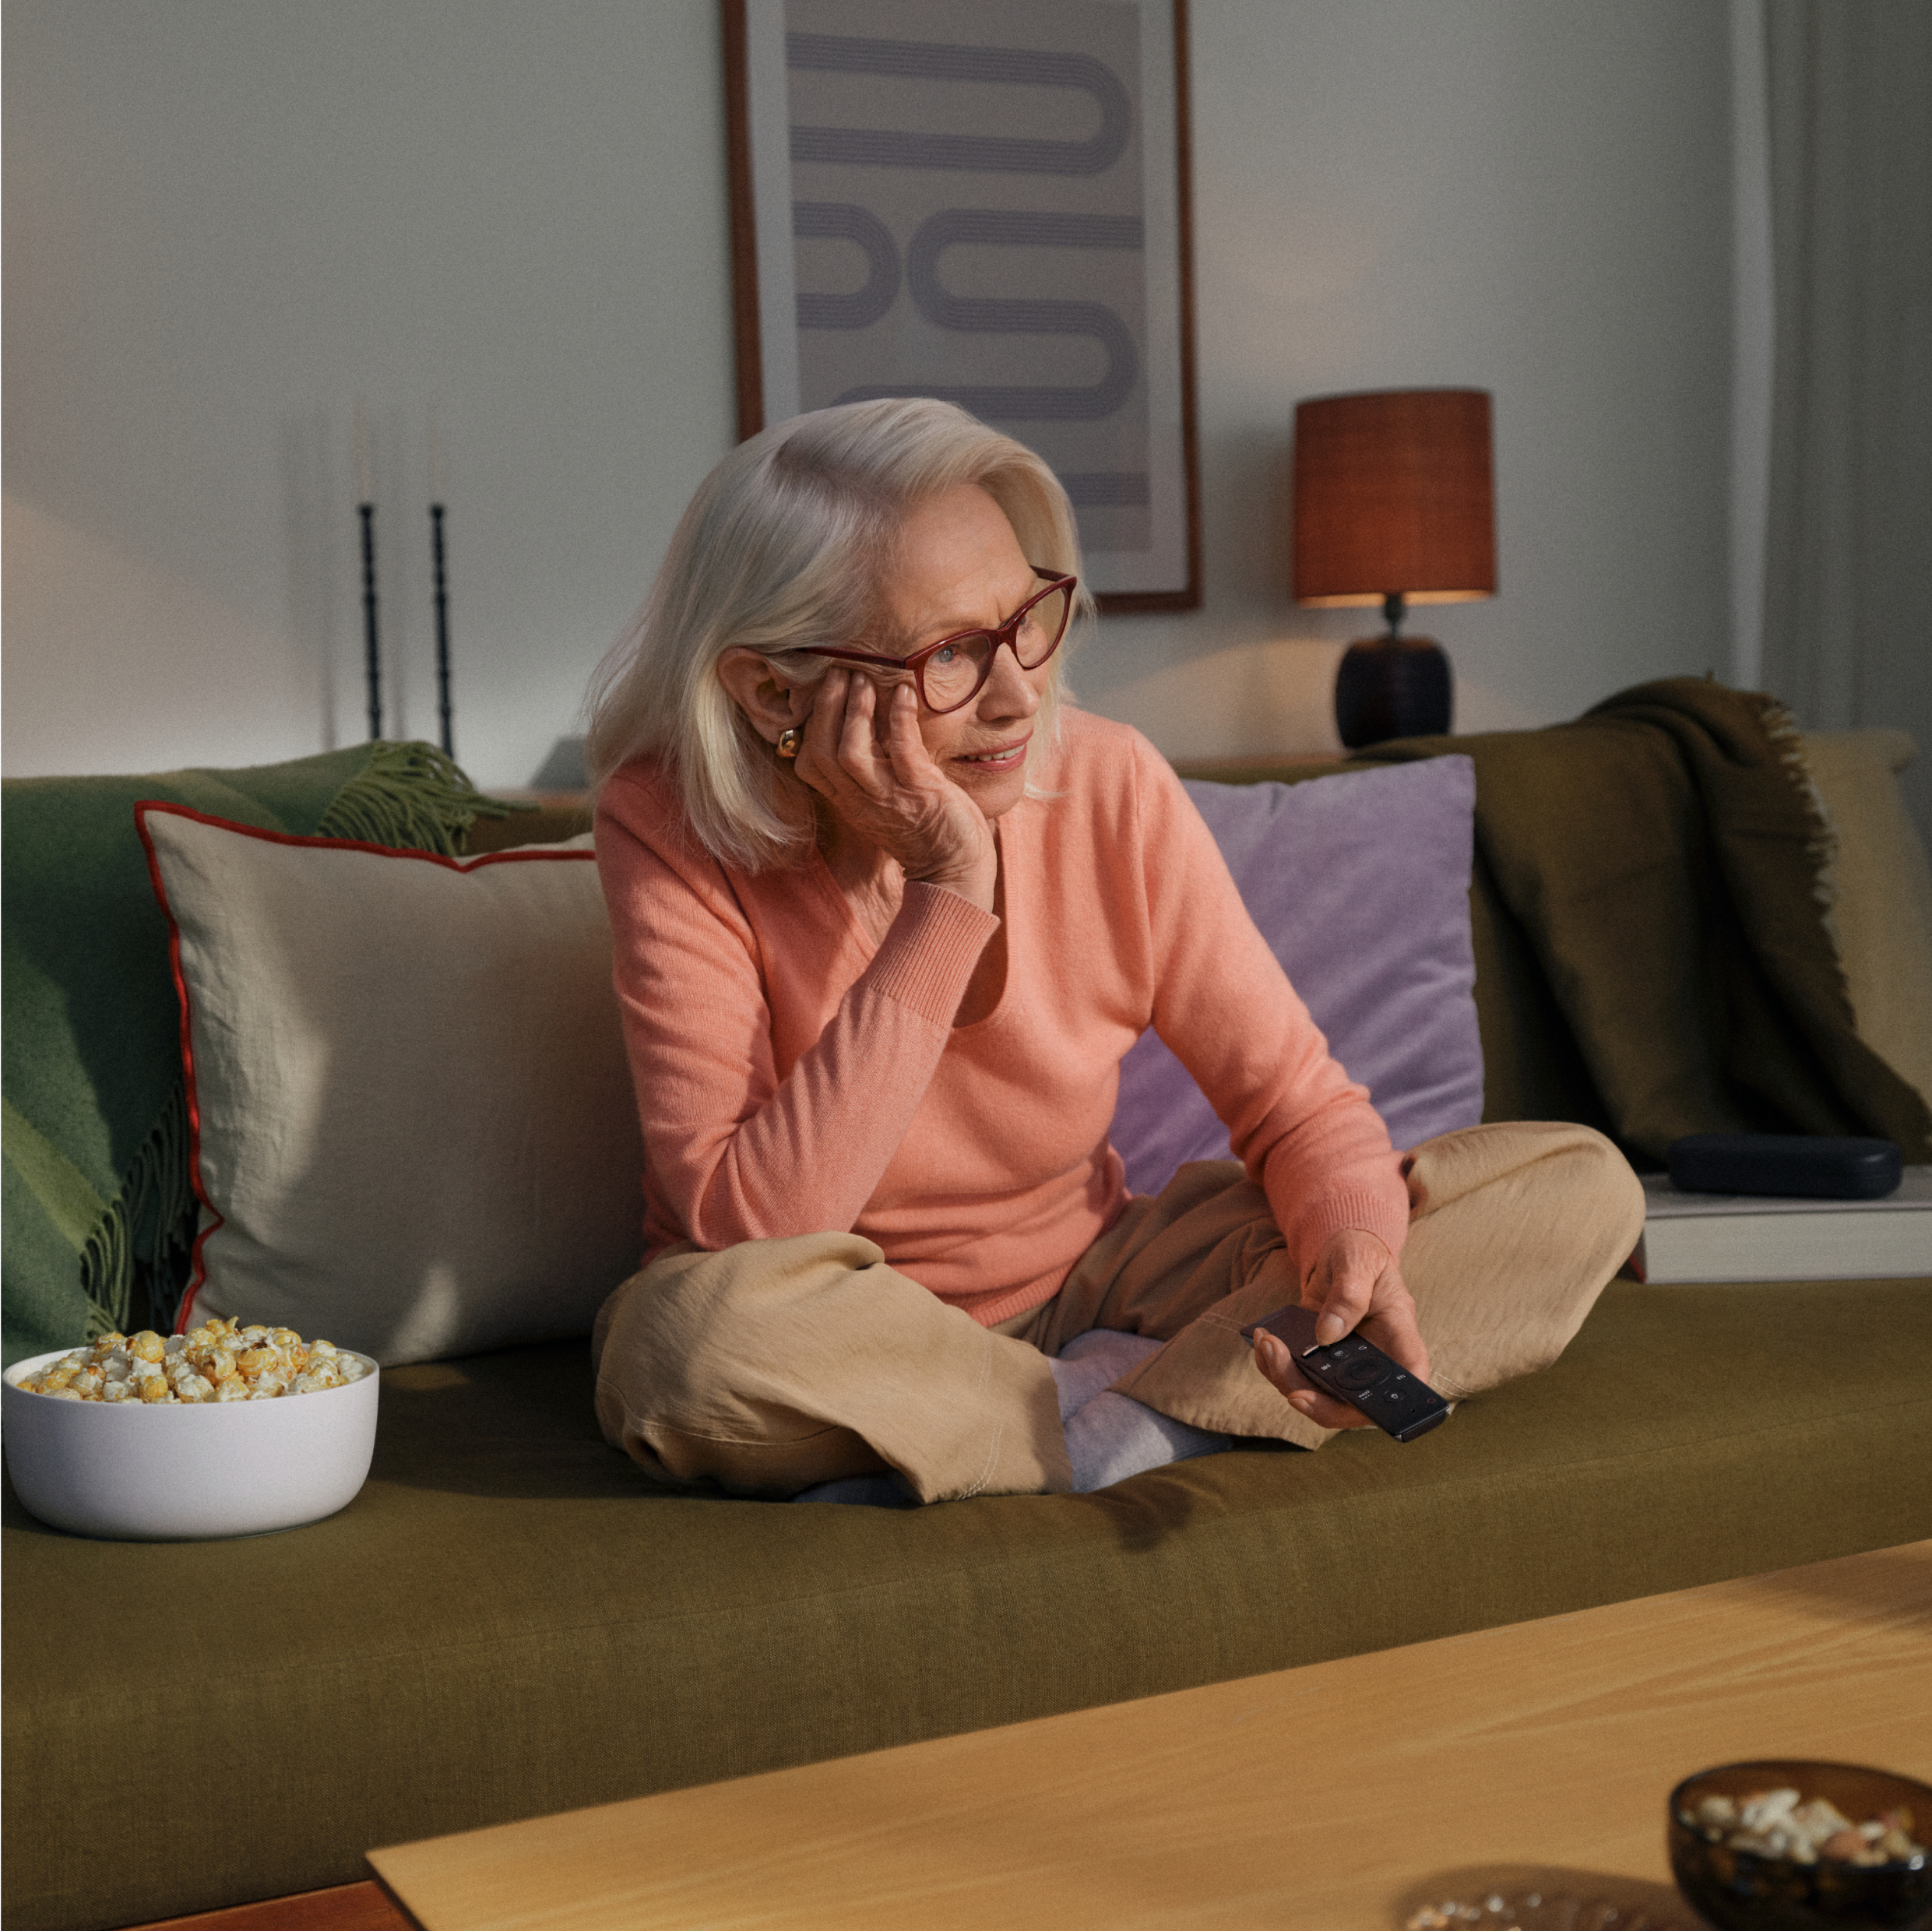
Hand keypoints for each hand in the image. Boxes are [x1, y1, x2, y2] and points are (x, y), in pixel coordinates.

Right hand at [792, 669, 995, 908]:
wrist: (956, 873)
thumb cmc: (926, 832)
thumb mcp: (886, 802)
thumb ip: (873, 772)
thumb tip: (871, 725)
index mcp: (849, 802)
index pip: (807, 763)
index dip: (810, 725)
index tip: (822, 691)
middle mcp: (861, 801)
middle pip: (820, 752)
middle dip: (827, 707)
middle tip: (839, 673)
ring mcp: (889, 798)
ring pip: (850, 753)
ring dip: (855, 711)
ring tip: (865, 679)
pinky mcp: (921, 793)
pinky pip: (901, 750)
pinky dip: (899, 718)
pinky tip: (905, 692)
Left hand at [1251, 1228, 1428, 1430]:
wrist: (1341, 1251)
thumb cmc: (1361, 1254)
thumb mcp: (1358, 1262)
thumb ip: (1349, 1295)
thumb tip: (1327, 1335)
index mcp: (1400, 1341)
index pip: (1408, 1386)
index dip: (1382, 1407)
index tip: (1343, 1404)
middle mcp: (1375, 1363)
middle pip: (1352, 1404)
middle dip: (1313, 1397)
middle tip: (1279, 1361)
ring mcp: (1346, 1366)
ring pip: (1319, 1396)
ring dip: (1285, 1378)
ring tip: (1265, 1342)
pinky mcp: (1320, 1359)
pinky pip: (1299, 1377)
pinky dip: (1275, 1366)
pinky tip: (1263, 1341)